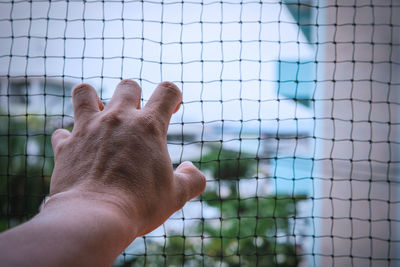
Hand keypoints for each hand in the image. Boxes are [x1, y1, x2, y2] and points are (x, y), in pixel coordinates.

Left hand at [49, 80, 205, 237]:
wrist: (94, 217)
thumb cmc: (139, 205)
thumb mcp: (176, 195)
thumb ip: (192, 179)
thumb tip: (192, 169)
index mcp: (149, 126)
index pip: (167, 91)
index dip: (173, 96)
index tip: (173, 108)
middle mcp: (118, 119)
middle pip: (128, 86)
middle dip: (135, 95)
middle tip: (137, 116)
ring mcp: (88, 129)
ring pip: (84, 92)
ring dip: (92, 98)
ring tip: (98, 114)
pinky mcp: (66, 146)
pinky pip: (61, 132)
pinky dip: (68, 138)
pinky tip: (75, 148)